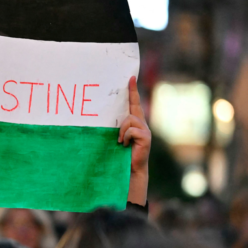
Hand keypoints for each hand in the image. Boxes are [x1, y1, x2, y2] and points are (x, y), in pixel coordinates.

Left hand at [118, 76, 150, 205]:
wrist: (130, 169)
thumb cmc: (120, 154)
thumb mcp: (117, 137)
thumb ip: (116, 127)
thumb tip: (102, 116)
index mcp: (135, 123)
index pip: (134, 103)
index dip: (133, 90)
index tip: (131, 77)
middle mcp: (142, 124)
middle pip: (134, 106)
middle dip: (132, 93)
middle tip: (129, 81)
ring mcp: (145, 130)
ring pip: (129, 119)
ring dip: (121, 130)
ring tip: (120, 141)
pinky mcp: (146, 137)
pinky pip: (131, 129)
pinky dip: (125, 136)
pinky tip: (124, 144)